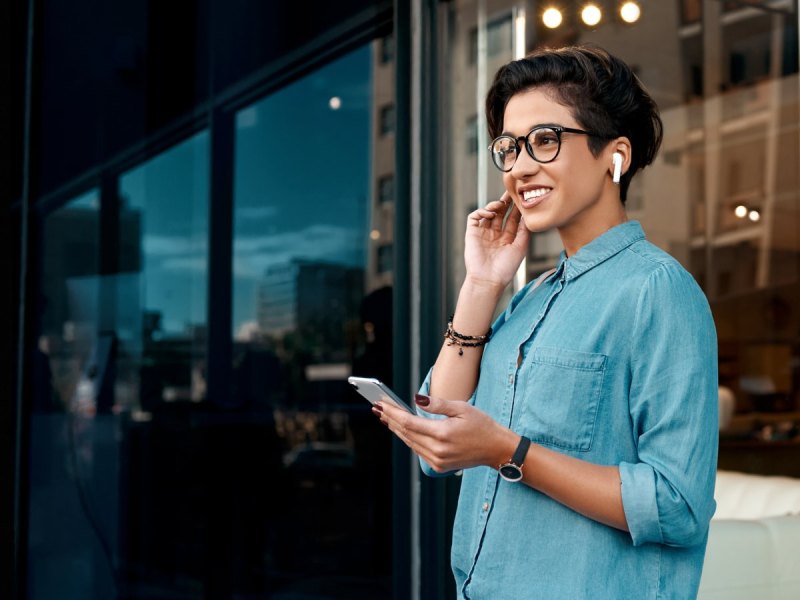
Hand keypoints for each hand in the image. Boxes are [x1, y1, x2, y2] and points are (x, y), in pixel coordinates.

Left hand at [374, 394, 511, 472]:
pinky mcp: (439, 467)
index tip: (380, 404)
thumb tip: (415, 399)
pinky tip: (402, 430)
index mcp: (443, 434)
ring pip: (410, 443)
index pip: (409, 423)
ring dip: (397, 430)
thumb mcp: (462, 408)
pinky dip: (409, 439)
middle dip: (390, 420)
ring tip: (386, 417)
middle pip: (406, 433)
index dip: (392, 413)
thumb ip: (437, 404)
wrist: (496, 449)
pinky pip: (418, 451)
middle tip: (377, 408)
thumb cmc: (482, 425)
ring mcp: (438, 461)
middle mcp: (438, 450)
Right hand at [464, 192, 529, 289]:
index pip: (512, 219)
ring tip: (500, 204)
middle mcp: (495, 235)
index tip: (523, 199)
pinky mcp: (471, 233)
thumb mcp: (520, 247)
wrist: (488, 280)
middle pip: (500, 213)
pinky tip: (489, 214)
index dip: (517, 209)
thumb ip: (524, 231)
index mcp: (507, 239)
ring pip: (488, 213)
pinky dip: (481, 212)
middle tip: (512, 192)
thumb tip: (527, 216)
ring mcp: (483, 234)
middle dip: (506, 202)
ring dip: (494, 206)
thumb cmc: (505, 268)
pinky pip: (474, 217)